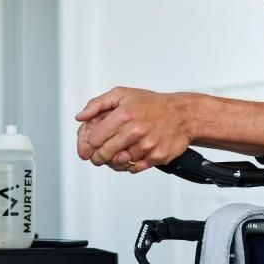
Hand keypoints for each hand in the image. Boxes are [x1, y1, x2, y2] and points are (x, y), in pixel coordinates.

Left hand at [75, 87, 192, 172]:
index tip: (93, 142)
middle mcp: (135, 131)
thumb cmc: (153, 104)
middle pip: (103, 155)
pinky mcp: (156, 157)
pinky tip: (133, 153)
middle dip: (98, 155)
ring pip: (118, 164)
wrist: (183, 114)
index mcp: (124, 115)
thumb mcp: (123, 94)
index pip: (93, 139)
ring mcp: (146, 146)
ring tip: (120, 150)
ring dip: (115, 160)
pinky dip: (131, 164)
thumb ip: (98, 104)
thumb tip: (81, 117)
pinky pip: (135, 169)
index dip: (89, 143)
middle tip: (101, 152)